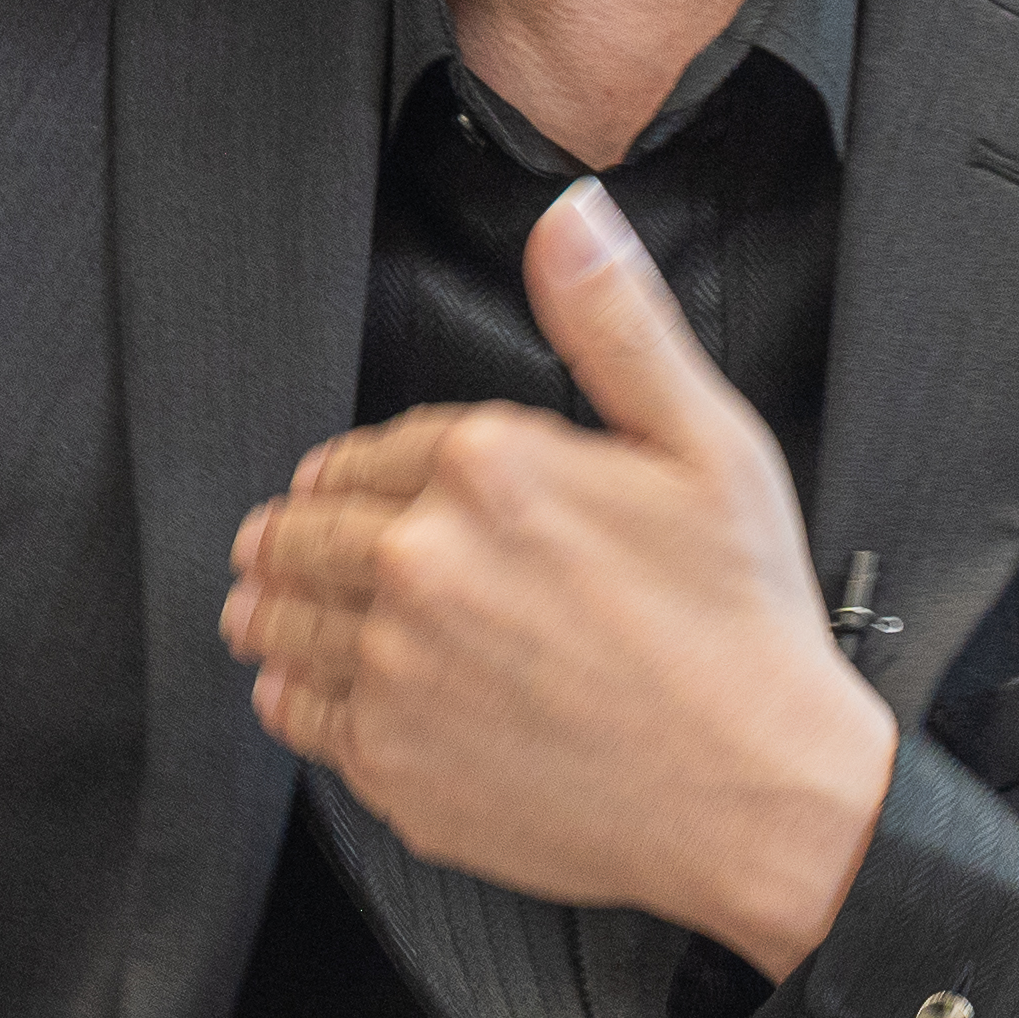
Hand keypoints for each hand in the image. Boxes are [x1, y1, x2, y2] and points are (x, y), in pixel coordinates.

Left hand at [220, 180, 897, 975]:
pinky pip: (301, 721)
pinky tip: (301, 694)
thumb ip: (617, 325)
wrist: (760, 798)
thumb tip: (569, 220)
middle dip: (289, 535)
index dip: (354, 468)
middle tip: (273, 546)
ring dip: (267, 610)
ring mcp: (397, 669)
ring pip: (283, 625)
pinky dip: (292, 701)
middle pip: (306, 534)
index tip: (341, 483)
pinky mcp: (393, 762)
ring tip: (258, 611)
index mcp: (490, 470)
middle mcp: (422, 564)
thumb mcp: (706, 446)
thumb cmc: (743, 626)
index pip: (370, 450)